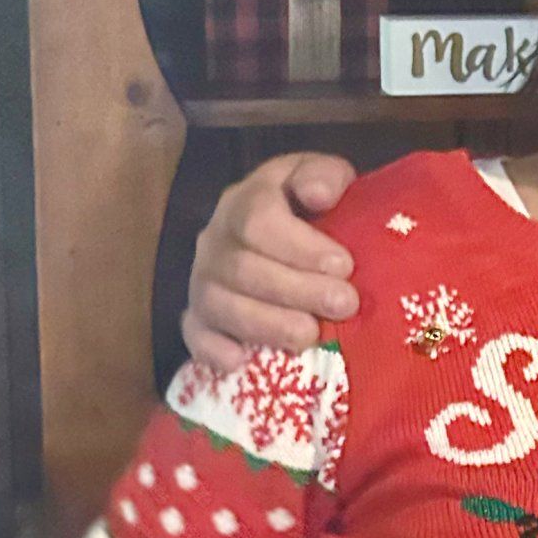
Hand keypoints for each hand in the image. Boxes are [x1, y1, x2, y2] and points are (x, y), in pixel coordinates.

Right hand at [184, 152, 360, 371]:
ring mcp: (203, 278)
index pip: (257, 219)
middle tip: (343, 305)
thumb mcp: (327, 179)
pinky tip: (242, 361)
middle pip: (241, 267)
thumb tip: (318, 193)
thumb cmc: (316, 210)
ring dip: (266, 323)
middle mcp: (216, 237)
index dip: (299, 246)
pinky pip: (193, 334)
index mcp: (247, 199)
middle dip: (296, 290)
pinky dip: (213, 350)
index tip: (344, 265)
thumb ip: (325, 175)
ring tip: (309, 335)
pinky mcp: (198, 315)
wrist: (293, 234)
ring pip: (218, 303)